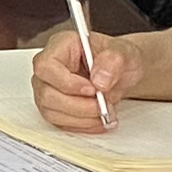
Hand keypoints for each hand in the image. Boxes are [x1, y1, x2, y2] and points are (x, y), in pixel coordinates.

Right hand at [28, 22, 143, 130]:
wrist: (123, 73)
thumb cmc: (118, 59)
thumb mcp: (125, 52)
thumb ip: (113, 61)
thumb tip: (99, 80)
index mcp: (61, 45)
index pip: (46, 66)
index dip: (66, 82)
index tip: (92, 90)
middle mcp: (49, 68)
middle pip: (47, 93)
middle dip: (78, 105)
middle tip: (102, 105)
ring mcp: (48, 88)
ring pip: (51, 111)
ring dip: (81, 118)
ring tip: (104, 112)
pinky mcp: (53, 106)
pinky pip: (59, 122)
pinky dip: (82, 125)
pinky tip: (98, 120)